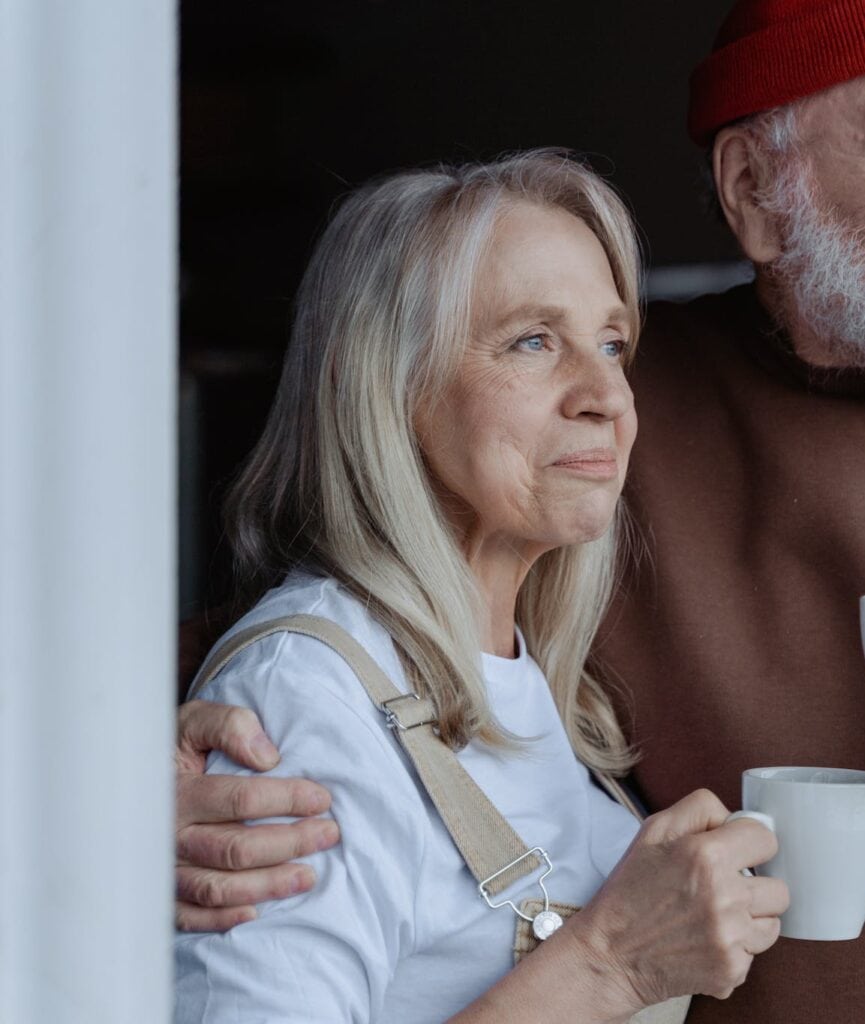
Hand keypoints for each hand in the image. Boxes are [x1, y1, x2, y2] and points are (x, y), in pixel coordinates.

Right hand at [175, 700, 339, 931]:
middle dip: (290, 842)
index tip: (322, 798)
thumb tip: (267, 756)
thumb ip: (229, 726)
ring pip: (218, 886)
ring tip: (309, 875)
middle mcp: (167, 835)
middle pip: (235, 848)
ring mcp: (162, 868)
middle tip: (328, 833)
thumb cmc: (173, 749)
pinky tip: (256, 911)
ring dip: (268, 884)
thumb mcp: (194, 722)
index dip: (287, 799)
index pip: (240, 799)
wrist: (123, 777)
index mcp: (177, 791)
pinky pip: (189, 916)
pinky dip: (222, 918)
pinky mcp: (160, 892)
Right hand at [567, 788, 788, 1015]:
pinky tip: (705, 941)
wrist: (611, 953)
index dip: (749, 843)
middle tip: (721, 889)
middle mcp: (725, 896)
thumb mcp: (653, 831)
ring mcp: (731, 938)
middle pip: (779, 888)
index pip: (766, 839)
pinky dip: (735, 948)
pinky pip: (755, 953)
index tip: (734, 852)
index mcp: (706, 855)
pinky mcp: (732, 970)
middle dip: (754, 886)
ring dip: (750, 919)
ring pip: (772, 923)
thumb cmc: (631, 888)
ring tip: (713, 916)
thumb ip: (699, 809)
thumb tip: (735, 817)